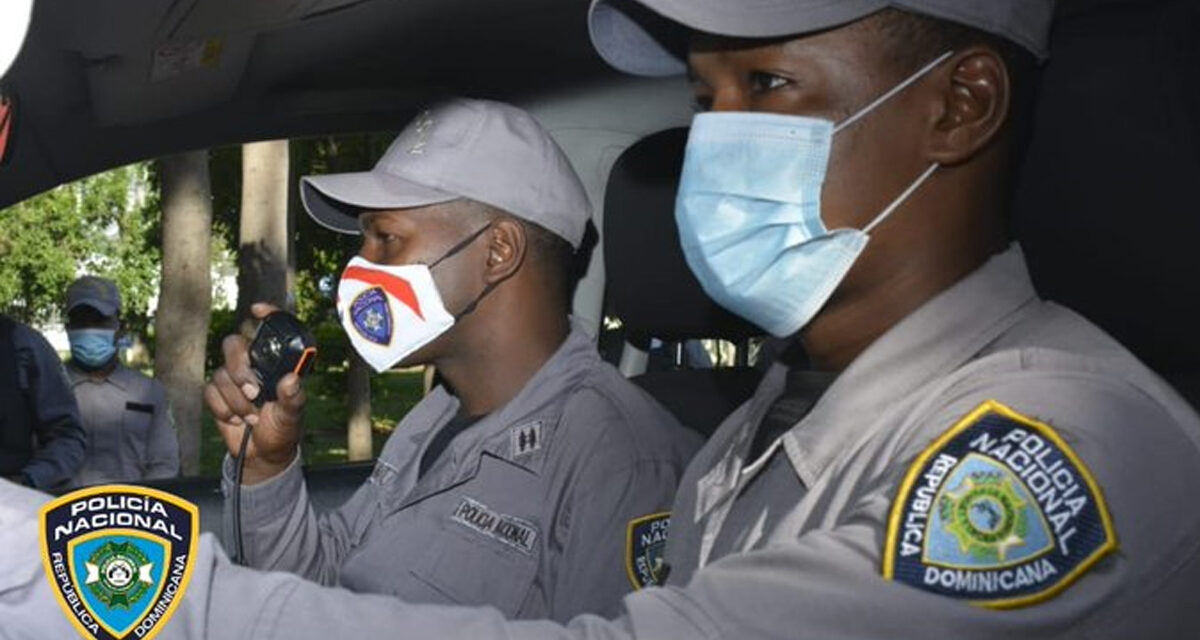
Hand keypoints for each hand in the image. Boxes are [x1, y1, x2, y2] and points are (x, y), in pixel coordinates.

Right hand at [204, 302, 306, 484]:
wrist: (262, 454)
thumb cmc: (282, 429)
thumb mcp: (292, 415)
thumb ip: (292, 397)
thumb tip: (291, 379)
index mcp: (274, 363)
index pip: (268, 331)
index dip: (265, 315)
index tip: (258, 310)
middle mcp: (252, 364)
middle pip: (234, 345)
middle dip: (240, 369)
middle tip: (253, 392)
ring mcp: (232, 377)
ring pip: (221, 373)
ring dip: (236, 400)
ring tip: (252, 417)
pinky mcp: (217, 393)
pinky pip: (210, 391)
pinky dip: (224, 409)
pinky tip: (236, 420)